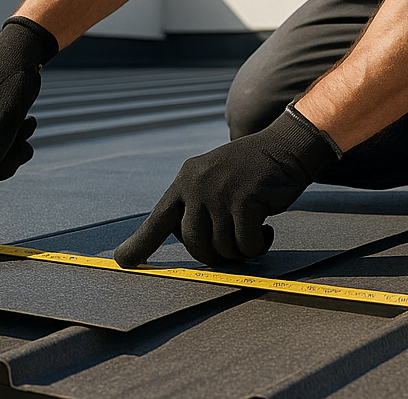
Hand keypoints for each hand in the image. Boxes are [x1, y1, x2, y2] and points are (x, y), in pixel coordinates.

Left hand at [114, 104, 340, 266]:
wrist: (284, 147)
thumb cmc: (251, 172)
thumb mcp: (214, 180)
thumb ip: (196, 206)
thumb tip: (187, 242)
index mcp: (185, 180)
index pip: (158, 218)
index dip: (141, 243)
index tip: (123, 260)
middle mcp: (196, 185)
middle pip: (194, 244)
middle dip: (215, 255)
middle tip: (235, 246)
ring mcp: (219, 192)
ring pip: (221, 247)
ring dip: (240, 250)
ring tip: (253, 232)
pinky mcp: (244, 200)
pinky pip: (246, 244)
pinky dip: (258, 246)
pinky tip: (267, 231)